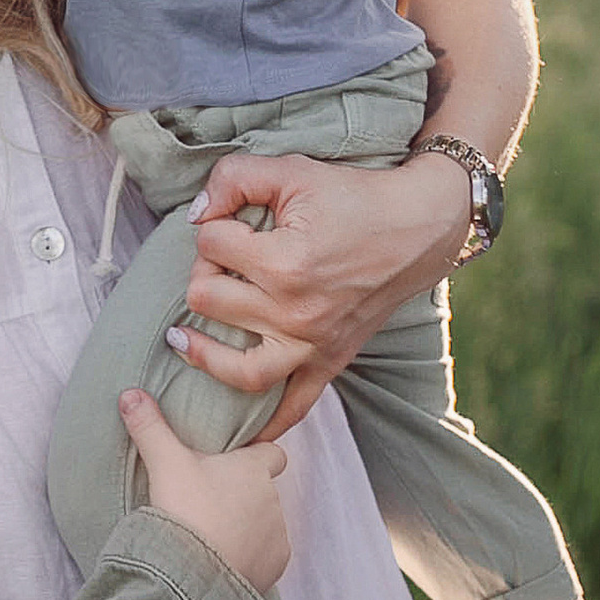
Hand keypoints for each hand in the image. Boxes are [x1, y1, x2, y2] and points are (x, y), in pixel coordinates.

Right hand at [119, 388, 291, 597]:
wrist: (193, 571)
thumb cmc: (186, 510)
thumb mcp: (164, 462)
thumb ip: (149, 426)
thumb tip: (130, 394)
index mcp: (253, 469)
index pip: (273, 452)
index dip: (259, 456)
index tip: (236, 463)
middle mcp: (273, 499)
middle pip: (263, 492)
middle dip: (243, 496)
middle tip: (207, 503)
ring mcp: (277, 535)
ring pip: (265, 525)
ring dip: (246, 528)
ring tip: (211, 536)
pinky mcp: (274, 567)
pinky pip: (265, 557)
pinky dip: (249, 558)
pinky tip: (221, 560)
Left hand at [178, 150, 469, 436]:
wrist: (416, 227)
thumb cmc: (354, 197)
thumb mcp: (292, 170)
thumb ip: (233, 179)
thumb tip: (195, 214)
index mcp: (284, 263)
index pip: (209, 244)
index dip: (212, 224)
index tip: (231, 219)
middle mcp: (295, 313)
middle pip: (208, 300)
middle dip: (206, 270)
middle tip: (224, 257)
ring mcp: (313, 345)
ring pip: (236, 368)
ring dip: (203, 350)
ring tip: (183, 338)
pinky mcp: (330, 361)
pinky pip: (294, 408)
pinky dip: (266, 425)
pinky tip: (238, 429)